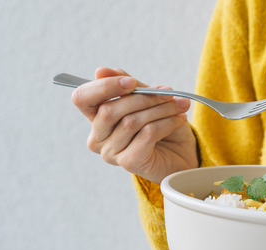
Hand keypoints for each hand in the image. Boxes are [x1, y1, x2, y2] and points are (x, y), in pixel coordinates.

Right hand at [71, 67, 198, 182]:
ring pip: (132, 121)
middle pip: (109, 109)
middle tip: (169, 93)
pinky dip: (166, 123)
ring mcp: (110, 153)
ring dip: (161, 109)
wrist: (183, 154)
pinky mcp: (129, 163)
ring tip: (179, 105)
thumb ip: (127, 86)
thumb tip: (100, 71)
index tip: (132, 82)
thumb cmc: (162, 125)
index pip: (81, 98)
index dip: (104, 87)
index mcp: (96, 117)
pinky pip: (147, 134)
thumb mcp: (147, 99)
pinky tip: (179, 120)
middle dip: (144, 97)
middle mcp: (98, 137)